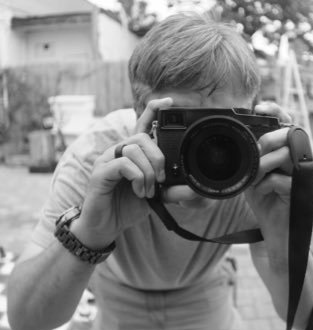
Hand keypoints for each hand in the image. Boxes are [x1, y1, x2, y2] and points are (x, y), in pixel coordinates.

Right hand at [72, 98, 171, 248]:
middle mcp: (118, 151)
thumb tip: (195, 189)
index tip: (170, 102)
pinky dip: (137, 178)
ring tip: (148, 191)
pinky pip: (123, 164)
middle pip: (141, 136)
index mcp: (132, 153)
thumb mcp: (155, 196)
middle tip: (161, 179)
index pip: (142, 124)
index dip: (154, 110)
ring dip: (148, 172)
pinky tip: (140, 192)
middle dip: (158, 157)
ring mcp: (107, 160)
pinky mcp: (100, 173)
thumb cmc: (128, 207)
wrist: (106, 227)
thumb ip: (172, 189)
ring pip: (133, 149)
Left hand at [244, 102, 292, 249]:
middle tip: (255, 157)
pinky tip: (262, 193)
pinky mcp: (300, 192)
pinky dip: (265, 185)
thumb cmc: (265, 201)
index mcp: (287, 153)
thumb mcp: (253, 174)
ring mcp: (302, 175)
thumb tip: (242, 140)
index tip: (258, 108)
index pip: (287, 123)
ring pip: (285, 154)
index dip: (275, 110)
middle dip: (266, 141)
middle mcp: (298, 160)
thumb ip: (252, 158)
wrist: (274, 232)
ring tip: (255, 180)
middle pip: (288, 133)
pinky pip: (280, 180)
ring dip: (263, 165)